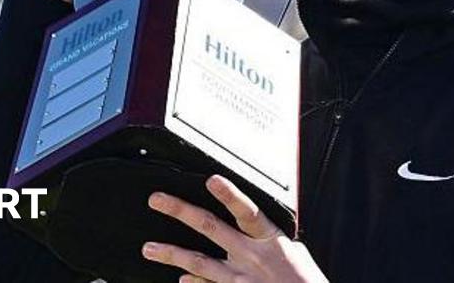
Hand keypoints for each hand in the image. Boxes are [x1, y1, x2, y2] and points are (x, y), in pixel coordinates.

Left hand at [142, 175, 326, 282]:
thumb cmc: (304, 281)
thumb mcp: (294, 250)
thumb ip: (267, 235)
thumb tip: (251, 220)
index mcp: (269, 239)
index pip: (247, 212)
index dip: (229, 195)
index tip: (212, 180)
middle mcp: (250, 257)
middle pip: (210, 228)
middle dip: (181, 211)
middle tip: (157, 200)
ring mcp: (239, 279)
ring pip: (198, 262)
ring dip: (171, 254)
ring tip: (149, 249)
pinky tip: (181, 281)